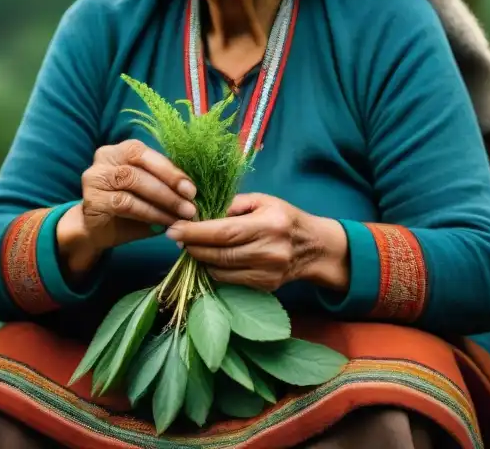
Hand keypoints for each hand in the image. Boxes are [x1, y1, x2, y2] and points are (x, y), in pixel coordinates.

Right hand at [58, 140, 196, 275]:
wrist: (95, 230)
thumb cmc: (127, 208)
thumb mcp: (148, 191)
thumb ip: (164, 185)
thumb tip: (193, 193)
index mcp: (121, 149)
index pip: (145, 152)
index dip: (170, 169)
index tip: (192, 189)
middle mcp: (104, 157)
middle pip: (138, 163)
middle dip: (169, 183)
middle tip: (190, 203)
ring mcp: (96, 177)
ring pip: (132, 181)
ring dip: (162, 200)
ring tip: (182, 216)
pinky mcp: (93, 200)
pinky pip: (125, 203)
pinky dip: (149, 213)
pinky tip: (164, 223)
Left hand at [165, 193, 348, 292]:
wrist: (315, 248)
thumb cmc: (285, 218)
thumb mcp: (263, 201)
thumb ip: (232, 205)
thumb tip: (200, 213)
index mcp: (269, 225)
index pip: (224, 233)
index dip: (195, 233)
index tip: (174, 229)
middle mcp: (269, 252)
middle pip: (220, 254)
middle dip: (193, 246)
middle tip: (177, 237)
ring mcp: (267, 273)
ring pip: (221, 271)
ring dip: (201, 259)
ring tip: (193, 246)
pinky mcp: (264, 287)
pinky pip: (229, 280)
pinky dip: (215, 269)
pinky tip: (210, 258)